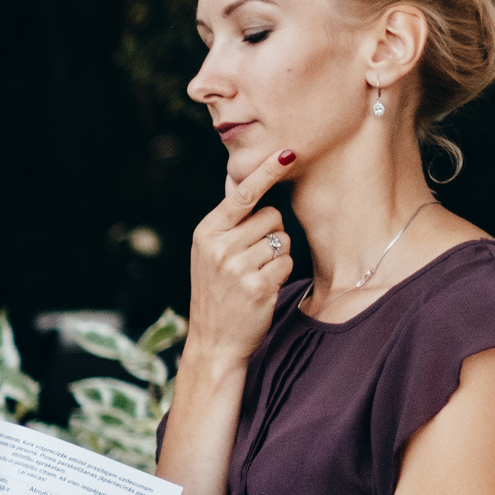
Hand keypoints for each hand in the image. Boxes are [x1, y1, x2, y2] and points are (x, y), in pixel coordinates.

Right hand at [187, 146, 299, 370]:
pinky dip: (281, 275)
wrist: (213, 342)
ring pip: (282, 240)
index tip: (288, 152)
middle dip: (271, 233)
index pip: (242, 194)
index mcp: (206, 233)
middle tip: (252, 258)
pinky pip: (287, 263)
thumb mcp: (209, 254)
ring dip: (277, 256)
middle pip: (271, 216)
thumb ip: (227, 221)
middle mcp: (219, 247)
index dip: (266, 172)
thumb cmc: (216, 293)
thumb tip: (238, 181)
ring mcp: (238, 267)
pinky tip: (263, 289)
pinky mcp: (258, 286)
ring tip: (255, 276)